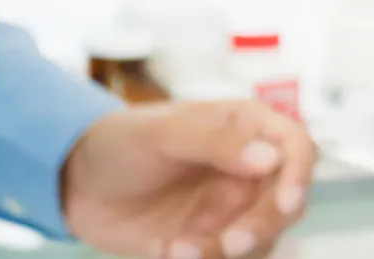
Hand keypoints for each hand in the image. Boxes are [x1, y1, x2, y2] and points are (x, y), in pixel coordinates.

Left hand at [62, 101, 316, 258]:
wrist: (75, 184)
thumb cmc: (120, 142)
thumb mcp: (164, 133)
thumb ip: (217, 142)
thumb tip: (271, 158)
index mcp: (246, 126)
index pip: (296, 146)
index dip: (299, 173)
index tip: (285, 202)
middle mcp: (248, 167)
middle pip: (287, 201)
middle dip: (262, 226)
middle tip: (229, 243)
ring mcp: (232, 206)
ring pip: (263, 238)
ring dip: (228, 252)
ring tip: (177, 250)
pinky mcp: (212, 239)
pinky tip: (167, 250)